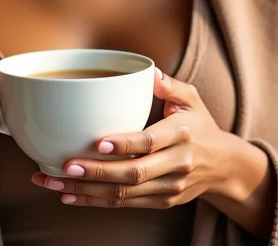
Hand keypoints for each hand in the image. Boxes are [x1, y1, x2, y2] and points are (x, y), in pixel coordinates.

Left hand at [32, 68, 274, 240]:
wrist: (223, 166)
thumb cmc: (200, 124)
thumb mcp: (192, 98)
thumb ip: (171, 86)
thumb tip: (149, 72)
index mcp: (182, 135)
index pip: (151, 141)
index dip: (124, 144)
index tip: (97, 142)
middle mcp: (176, 164)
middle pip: (134, 173)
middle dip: (97, 172)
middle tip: (66, 166)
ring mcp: (168, 187)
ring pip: (125, 195)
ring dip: (87, 192)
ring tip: (54, 183)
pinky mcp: (160, 202)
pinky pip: (124, 205)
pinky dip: (95, 202)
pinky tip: (69, 196)